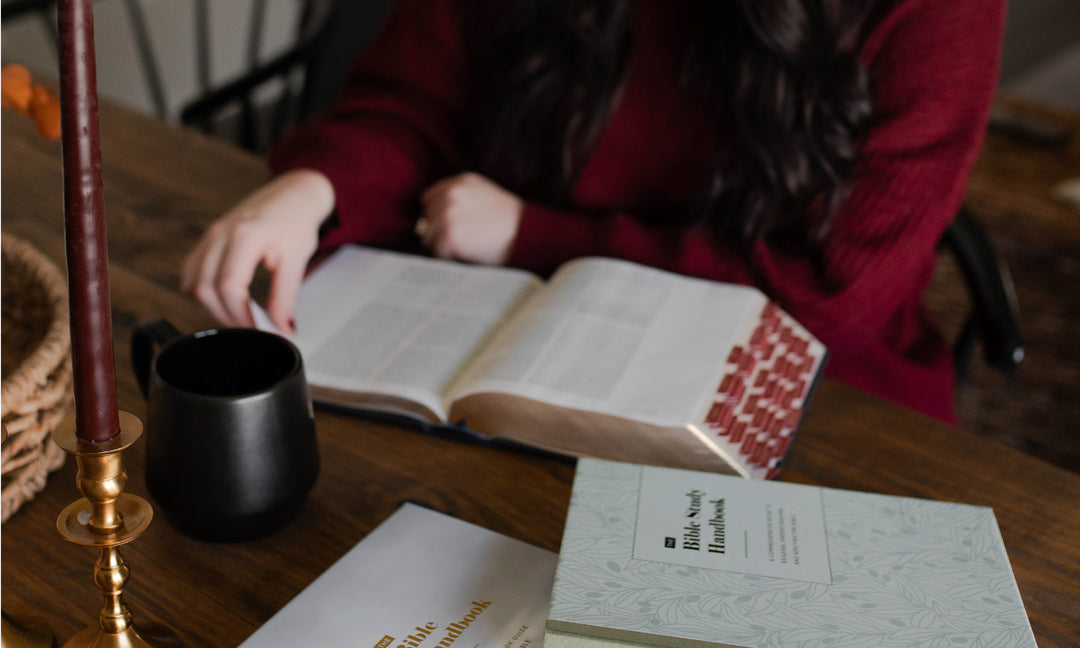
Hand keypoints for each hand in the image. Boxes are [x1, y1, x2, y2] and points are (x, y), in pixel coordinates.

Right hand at [181, 170, 334, 332]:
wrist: (292, 195)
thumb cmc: (297, 221)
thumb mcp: (297, 260)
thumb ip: (286, 297)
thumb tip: (282, 328)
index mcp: (245, 235)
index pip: (229, 287)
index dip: (241, 316)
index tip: (258, 330)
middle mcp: (221, 233)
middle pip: (205, 288)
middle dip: (226, 316)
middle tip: (250, 328)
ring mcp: (210, 235)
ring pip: (192, 282)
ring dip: (211, 306)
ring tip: (238, 316)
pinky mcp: (207, 239)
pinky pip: (190, 271)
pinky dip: (202, 291)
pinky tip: (224, 298)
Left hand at [418, 172, 522, 263]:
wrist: (527, 234)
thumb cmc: (509, 221)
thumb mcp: (483, 194)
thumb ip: (459, 197)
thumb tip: (431, 215)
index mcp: (459, 182)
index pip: (428, 199)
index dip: (437, 215)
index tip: (452, 226)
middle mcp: (450, 193)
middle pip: (426, 218)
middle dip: (438, 231)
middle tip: (464, 239)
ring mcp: (448, 214)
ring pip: (428, 237)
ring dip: (442, 245)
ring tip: (466, 246)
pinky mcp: (450, 234)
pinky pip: (437, 252)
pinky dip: (448, 257)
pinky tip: (467, 253)